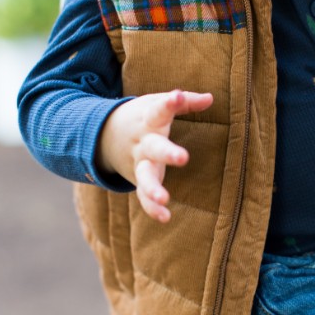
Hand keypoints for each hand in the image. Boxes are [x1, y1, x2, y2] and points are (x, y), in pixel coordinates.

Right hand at [96, 89, 212, 221]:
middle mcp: (143, 142)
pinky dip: (151, 207)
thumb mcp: (157, 104)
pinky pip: (143, 196)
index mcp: (149, 119)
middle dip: (167, 153)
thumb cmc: (143, 116)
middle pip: (154, 147)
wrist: (104, 133)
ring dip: (153, 188)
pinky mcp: (138, 179)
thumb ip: (184, 102)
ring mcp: (139, 163)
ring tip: (164, 198)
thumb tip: (210, 98)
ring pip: (144, 176)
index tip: (177, 96)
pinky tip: (165, 217)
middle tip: (183, 158)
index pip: (159, 110)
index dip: (170, 103)